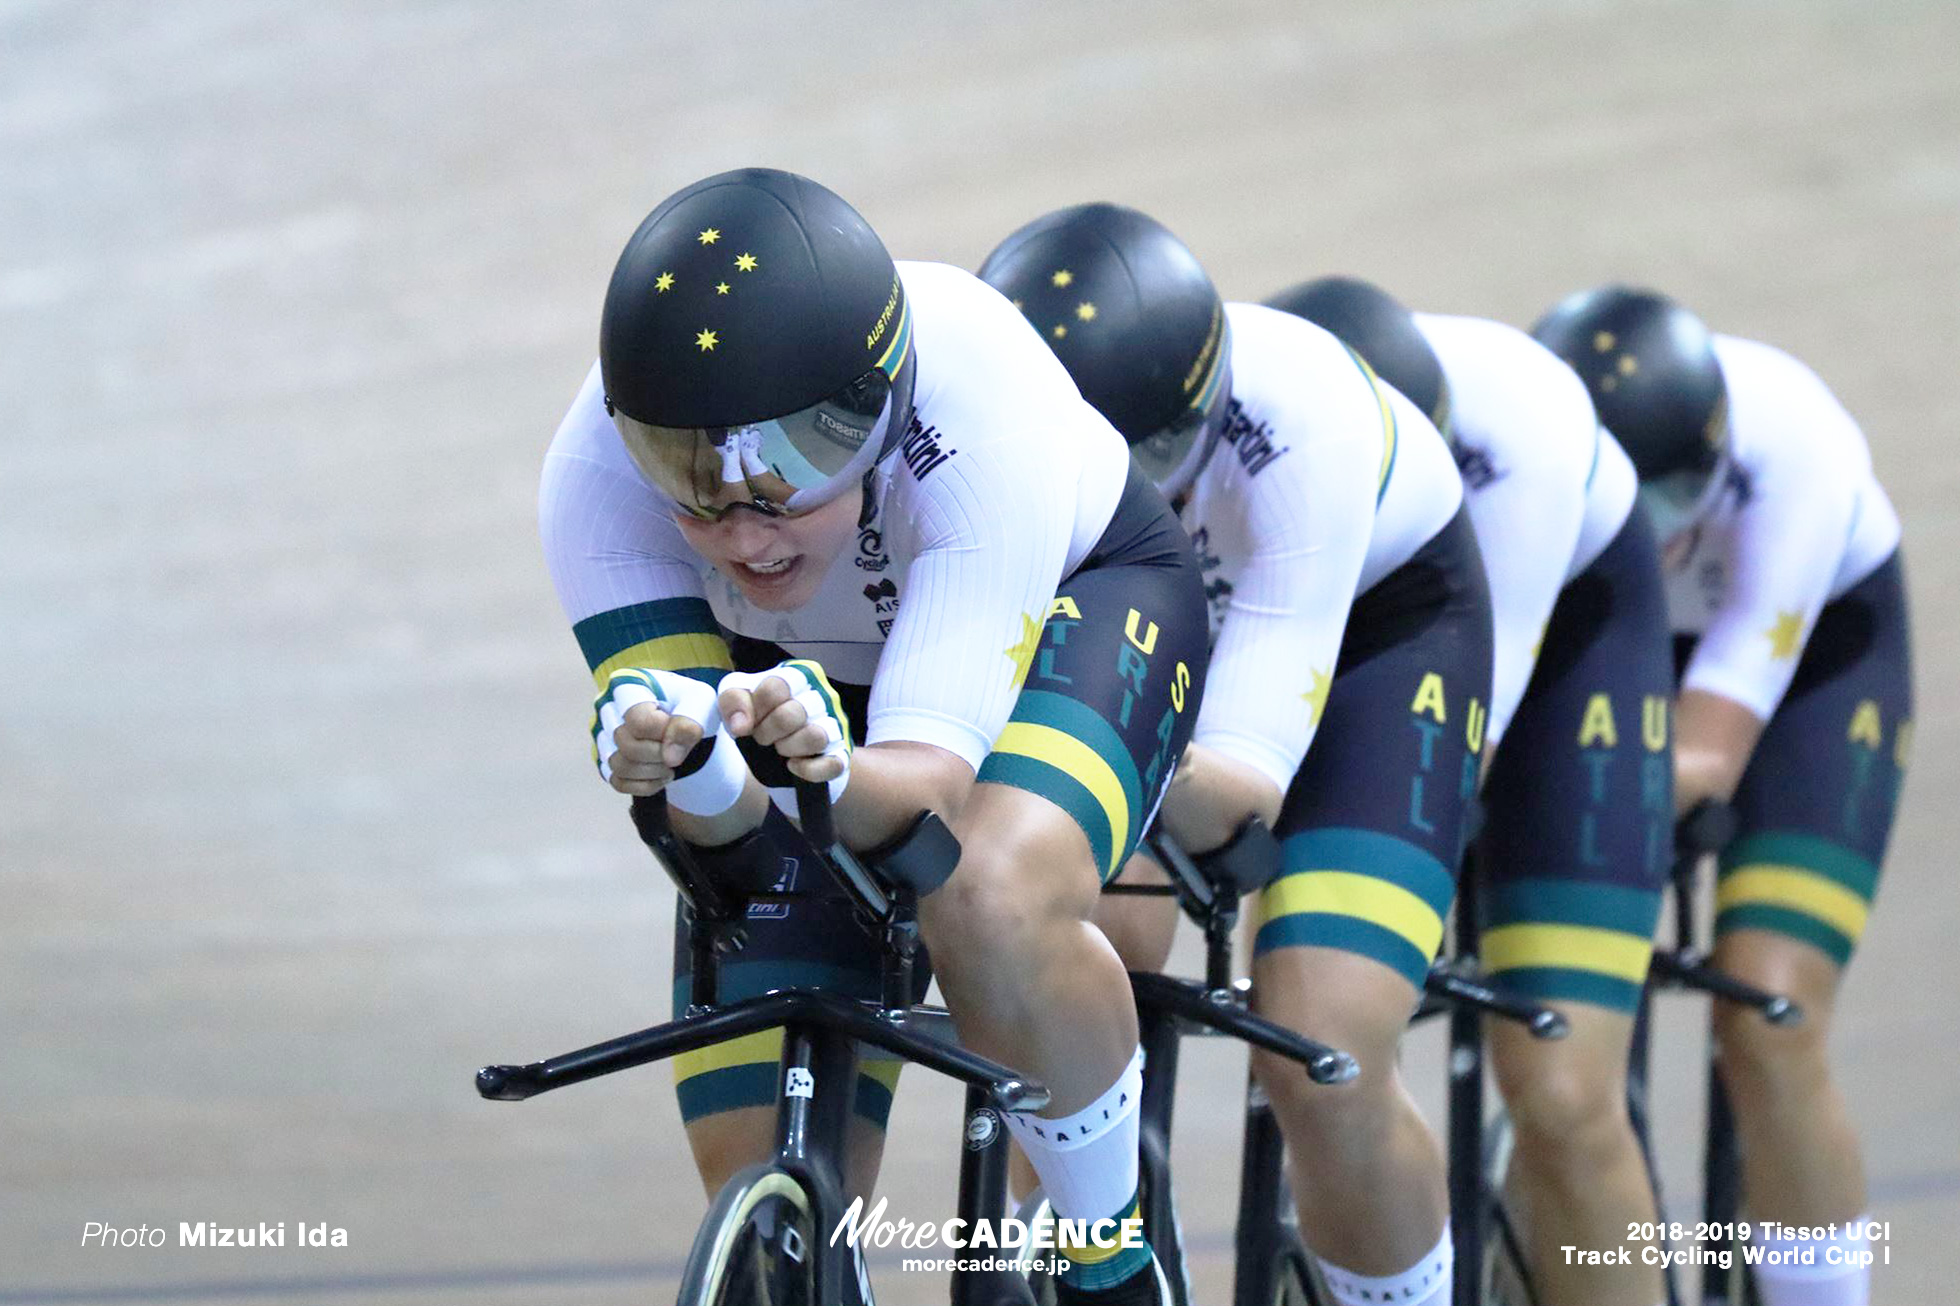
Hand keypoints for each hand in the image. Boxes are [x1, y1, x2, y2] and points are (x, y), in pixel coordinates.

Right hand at [593, 668, 726, 799]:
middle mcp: (607, 707)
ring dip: (653, 772)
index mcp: (627, 684)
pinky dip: (645, 785)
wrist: (686, 722)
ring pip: (618, 765)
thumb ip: (689, 721)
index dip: (666, 734)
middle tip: (678, 751)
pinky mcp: (604, 759)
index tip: (682, 729)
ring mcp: (602, 734)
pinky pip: (617, 782)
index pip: (639, 722)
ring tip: (672, 764)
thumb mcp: (700, 703)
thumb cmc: (690, 704)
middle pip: (627, 745)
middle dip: (660, 755)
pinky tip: (662, 775)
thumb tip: (670, 757)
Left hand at [719, 660, 852, 798]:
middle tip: (760, 738)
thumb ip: (732, 701)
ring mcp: (835, 724)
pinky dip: (807, 770)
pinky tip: (792, 766)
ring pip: (815, 737)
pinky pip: (832, 765)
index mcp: (798, 675)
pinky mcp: (841, 753)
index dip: (754, 710)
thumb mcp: (738, 701)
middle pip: (792, 714)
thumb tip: (740, 725)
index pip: (776, 687)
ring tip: (780, 749)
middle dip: (766, 732)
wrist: (776, 752)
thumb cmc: (760, 717)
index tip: (746, 721)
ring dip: (788, 748)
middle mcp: (822, 695)